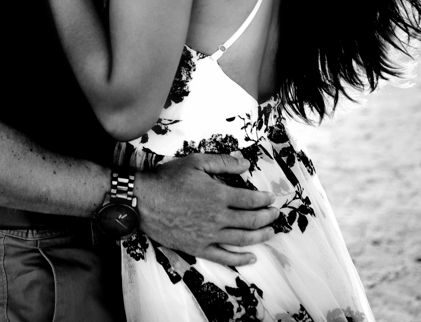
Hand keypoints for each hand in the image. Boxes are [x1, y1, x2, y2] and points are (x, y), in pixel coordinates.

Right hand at [133, 154, 280, 266]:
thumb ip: (223, 163)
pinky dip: (240, 259)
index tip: (270, 198)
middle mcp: (218, 217)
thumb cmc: (168, 179)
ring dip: (260, 236)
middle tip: (275, 215)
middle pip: (251, 220)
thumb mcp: (196, 162)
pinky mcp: (198, 247)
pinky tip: (250, 258)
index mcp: (219, 195)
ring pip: (242, 239)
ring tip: (270, 233)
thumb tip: (246, 164)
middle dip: (268, 218)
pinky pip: (224, 256)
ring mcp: (209, 235)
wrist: (144, 202)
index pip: (251, 200)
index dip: (264, 200)